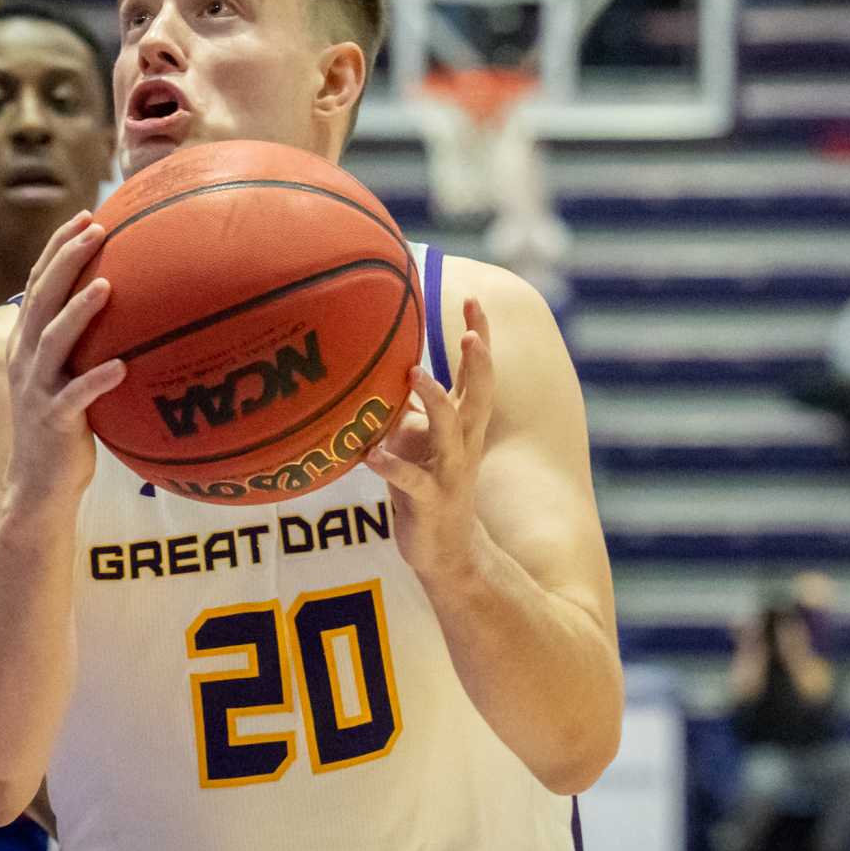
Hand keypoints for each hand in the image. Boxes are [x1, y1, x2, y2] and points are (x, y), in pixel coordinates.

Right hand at [4, 210, 124, 507]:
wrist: (38, 482)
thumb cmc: (64, 424)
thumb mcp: (66, 375)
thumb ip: (82, 342)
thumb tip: (129, 306)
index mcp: (25, 342)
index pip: (37, 283)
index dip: (58, 248)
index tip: (85, 216)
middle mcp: (24, 358)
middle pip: (41, 298)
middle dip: (66, 260)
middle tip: (96, 229)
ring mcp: (36, 389)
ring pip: (52, 340)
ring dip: (78, 312)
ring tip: (106, 286)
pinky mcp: (52, 421)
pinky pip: (76, 396)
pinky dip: (97, 380)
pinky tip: (122, 367)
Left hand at [368, 298, 496, 586]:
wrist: (447, 552)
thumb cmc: (425, 486)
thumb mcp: (418, 440)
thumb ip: (409, 406)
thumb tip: (384, 365)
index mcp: (464, 425)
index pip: (478, 374)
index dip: (480, 337)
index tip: (473, 298)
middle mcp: (464, 444)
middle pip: (479, 396)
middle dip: (478, 363)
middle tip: (472, 332)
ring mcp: (450, 473)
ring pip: (449, 432)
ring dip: (435, 401)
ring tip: (415, 373)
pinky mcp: (430, 502)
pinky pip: (411, 481)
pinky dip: (391, 466)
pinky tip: (369, 455)